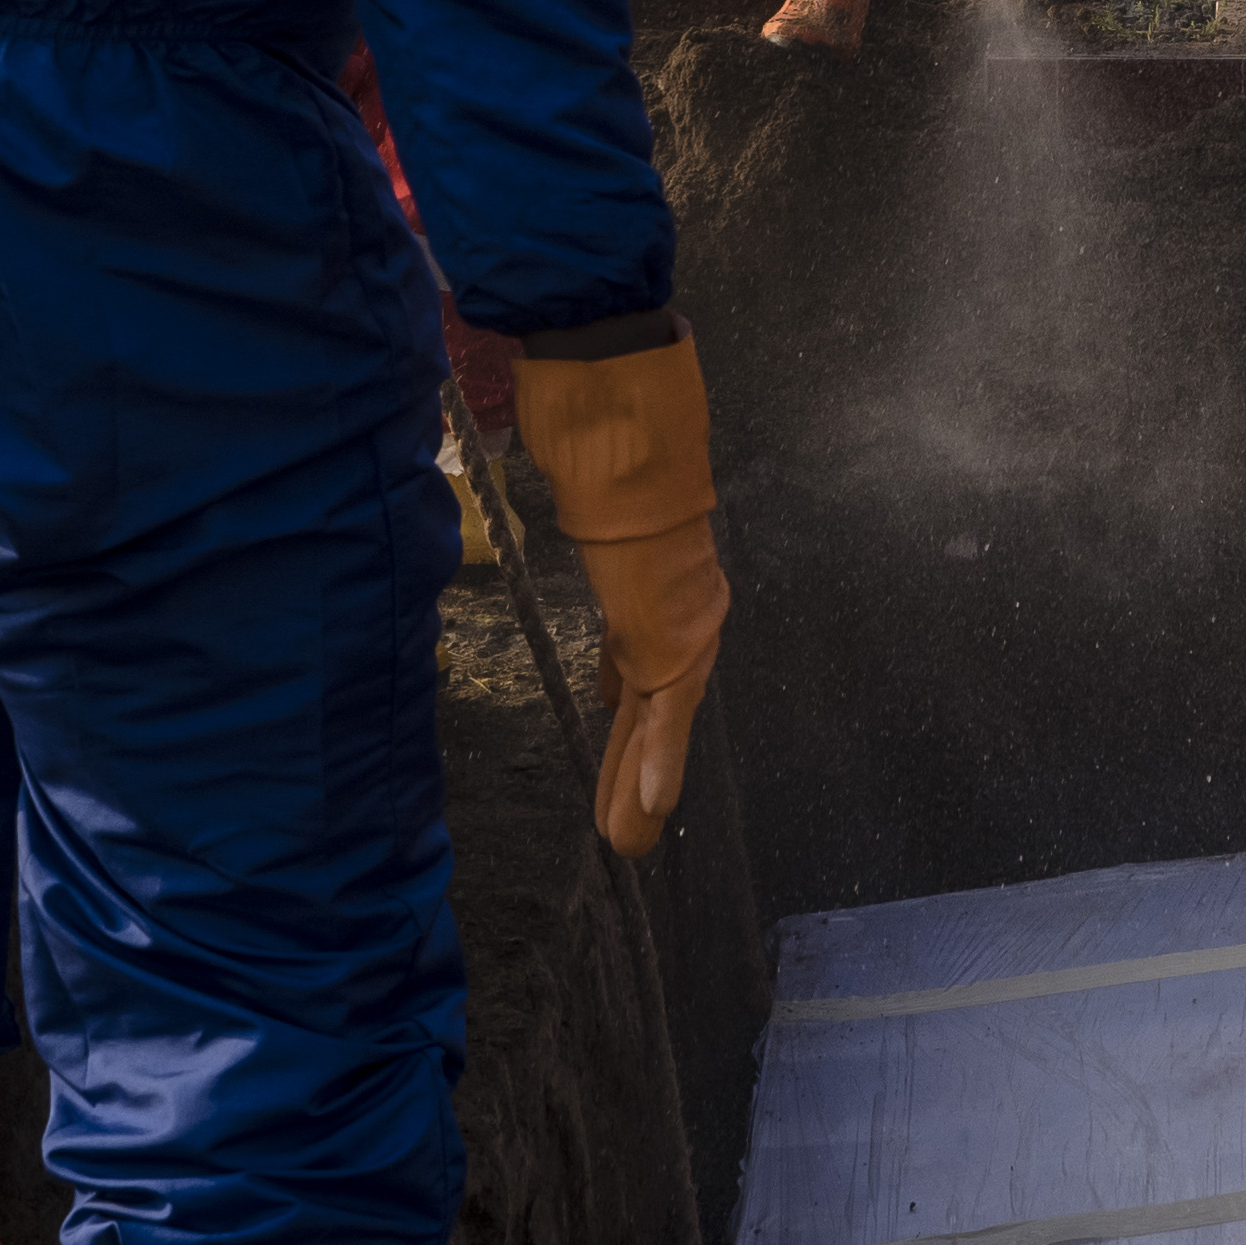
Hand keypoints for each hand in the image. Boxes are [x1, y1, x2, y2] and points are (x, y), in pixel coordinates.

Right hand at [510, 329, 724, 853]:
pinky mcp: (667, 631)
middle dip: (636, 761)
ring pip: (662, 721)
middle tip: (626, 823)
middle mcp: (678, 601)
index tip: (611, 710)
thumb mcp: (587, 473)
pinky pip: (662, 711)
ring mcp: (678, 619)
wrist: (626, 406)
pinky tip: (645, 809)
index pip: (639, 647)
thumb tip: (567, 487)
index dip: (625, 688)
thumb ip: (588, 498)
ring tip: (627, 837)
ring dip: (644, 782)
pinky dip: (653, 761)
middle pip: (654, 699)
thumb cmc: (603, 419)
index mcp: (658, 571)